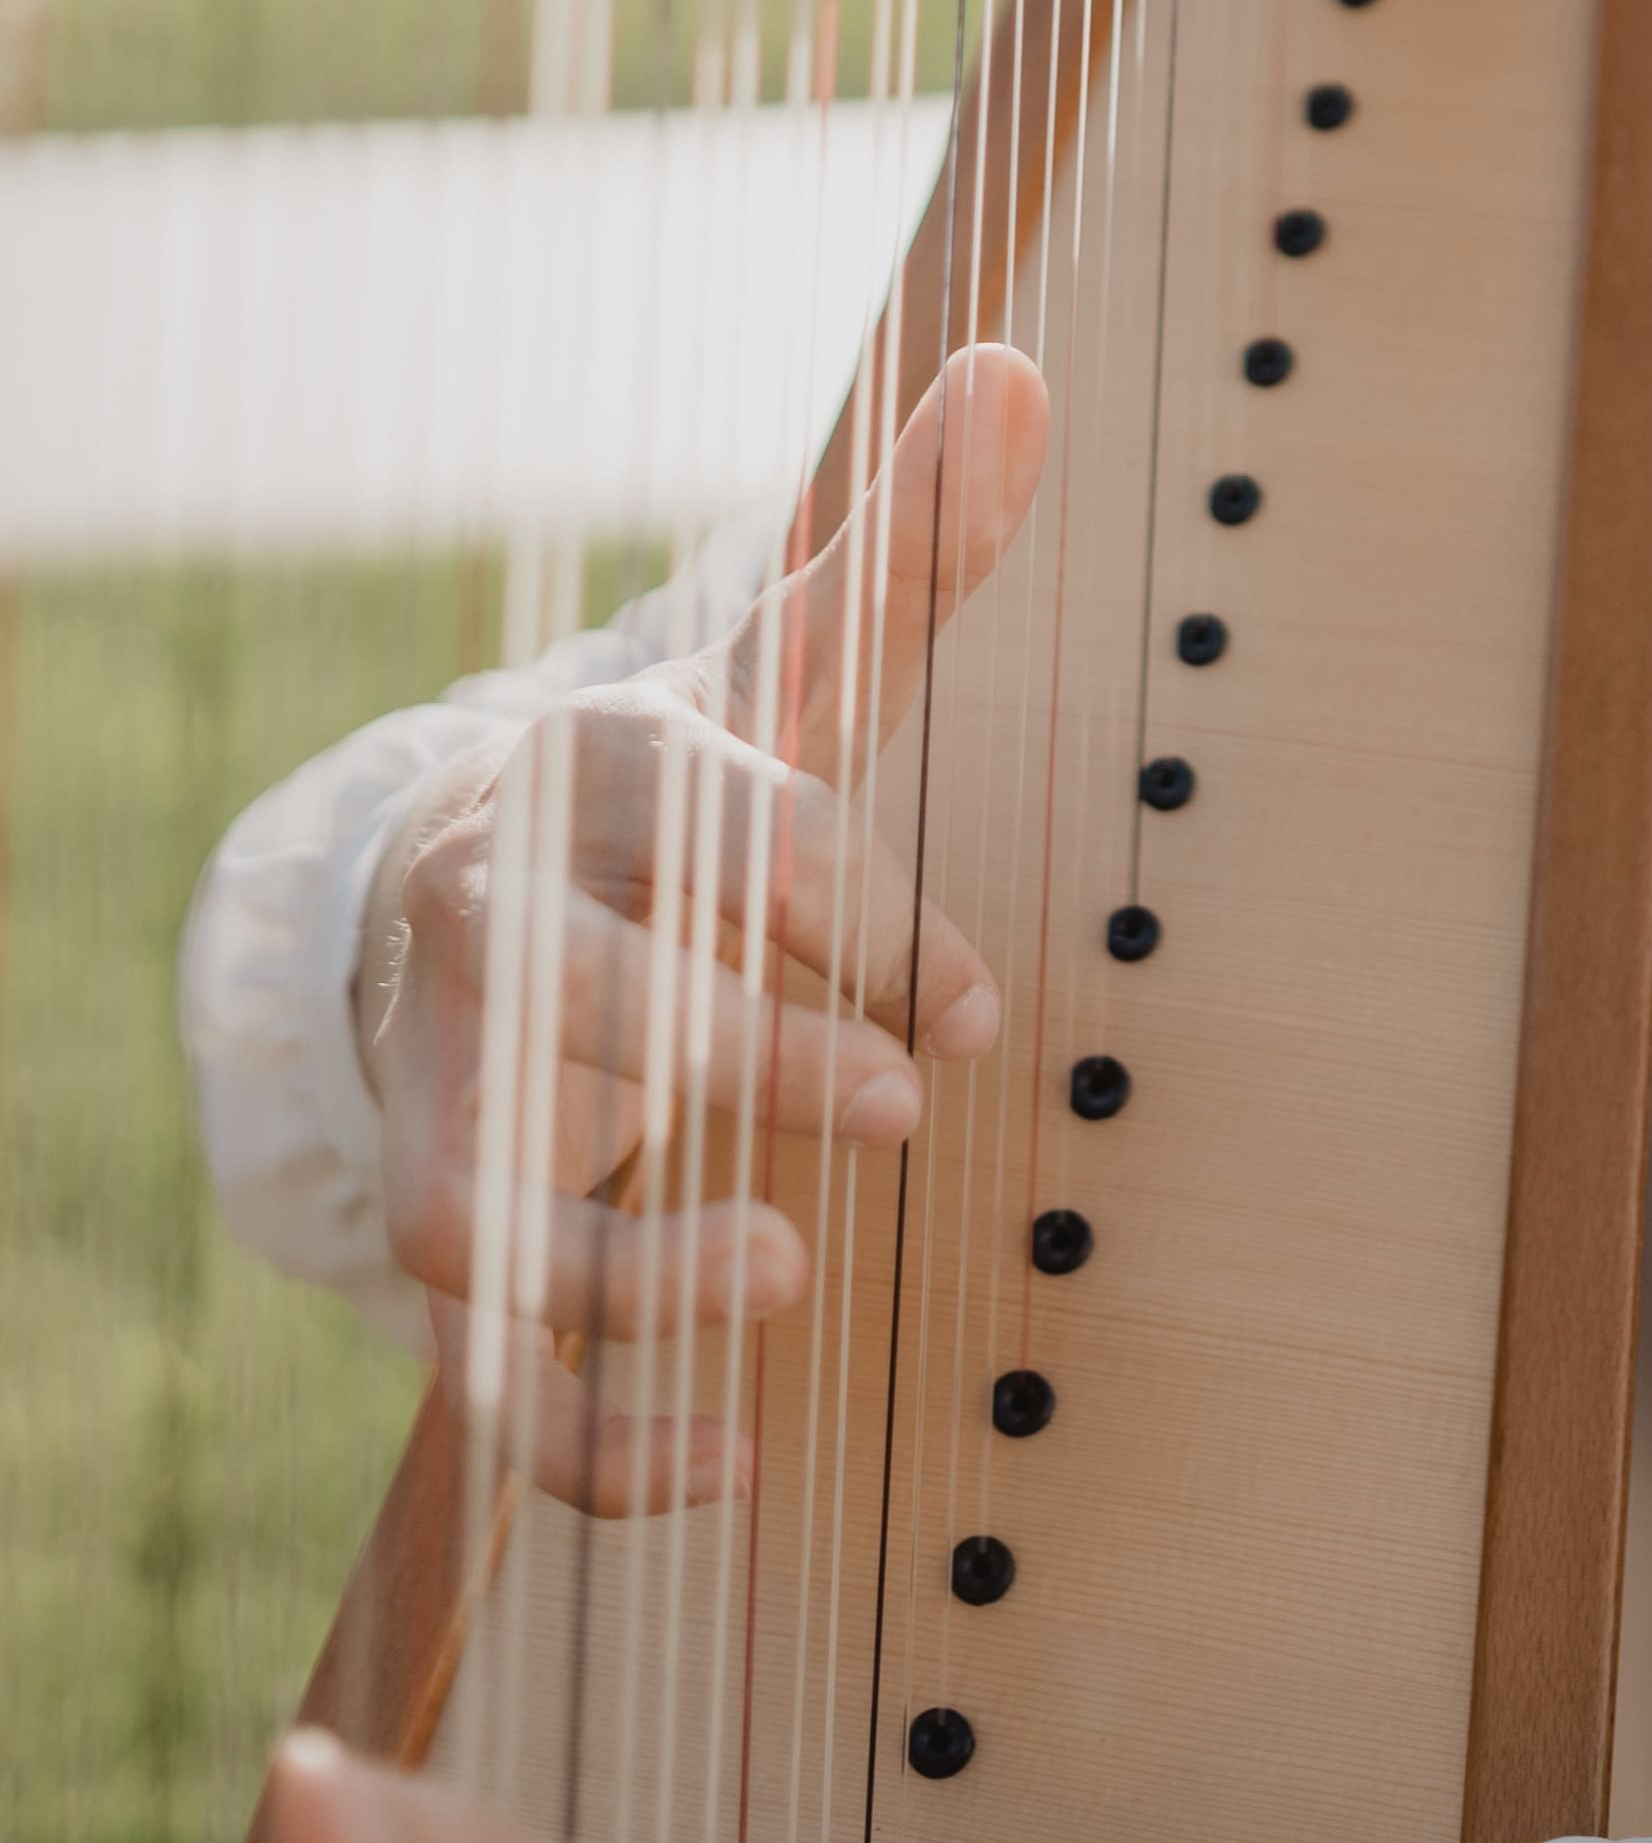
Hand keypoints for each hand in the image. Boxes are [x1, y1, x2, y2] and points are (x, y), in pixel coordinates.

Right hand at [359, 346, 1050, 1509]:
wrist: (470, 881)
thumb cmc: (683, 785)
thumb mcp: (794, 667)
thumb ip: (908, 545)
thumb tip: (1018, 370)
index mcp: (596, 767)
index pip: (740, 832)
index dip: (869, 917)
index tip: (986, 1013)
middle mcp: (492, 921)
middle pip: (587, 994)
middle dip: (738, 1045)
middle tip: (902, 1099)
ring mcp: (446, 1084)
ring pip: (481, 1199)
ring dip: (618, 1263)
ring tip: (783, 1290)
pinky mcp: (442, 1218)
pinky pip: (478, 1362)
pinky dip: (585, 1433)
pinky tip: (724, 1471)